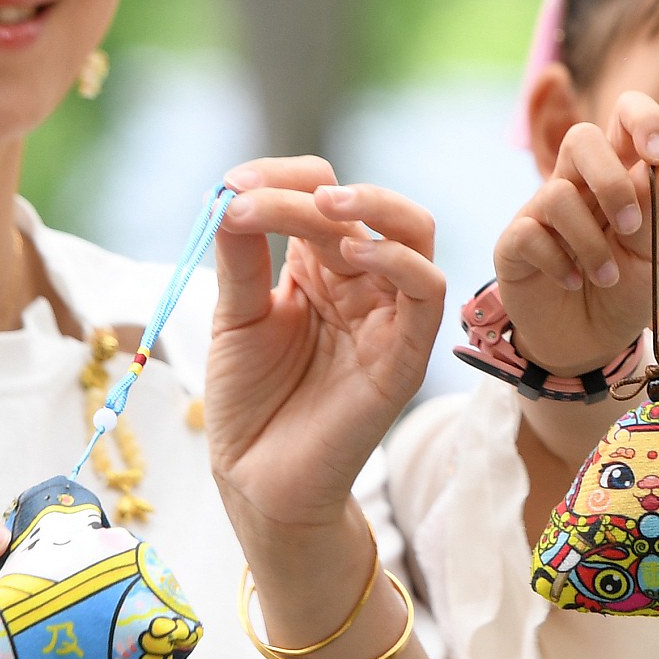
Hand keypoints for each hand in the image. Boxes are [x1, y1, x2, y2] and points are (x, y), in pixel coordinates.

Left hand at [205, 159, 445, 541]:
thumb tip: (232, 191)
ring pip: (413, 234)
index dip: (281, 179)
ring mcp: (388, 315)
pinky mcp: (406, 353)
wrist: (258, 479)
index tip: (231, 187)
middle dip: (319, 188)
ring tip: (320, 205)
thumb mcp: (236, 315)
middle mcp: (362, 283)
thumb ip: (243, 256)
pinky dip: (400, 260)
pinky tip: (353, 253)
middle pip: (369, 207)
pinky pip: (427, 291)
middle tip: (263, 190)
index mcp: (321, 269)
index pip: (321, 197)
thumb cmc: (250, 401)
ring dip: (372, 206)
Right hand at [496, 91, 658, 377]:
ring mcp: (542, 212)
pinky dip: (560, 263)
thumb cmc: (625, 291)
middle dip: (610, 179)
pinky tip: (573, 282)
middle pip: (580, 138)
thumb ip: (650, 209)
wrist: (592, 344)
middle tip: (630, 225)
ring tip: (606, 276)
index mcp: (618, 176)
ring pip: (558, 195)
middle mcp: (577, 185)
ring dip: (591, 242)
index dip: (642, 119)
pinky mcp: (515, 244)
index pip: (623, 118)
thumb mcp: (651, 254)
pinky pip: (530, 234)